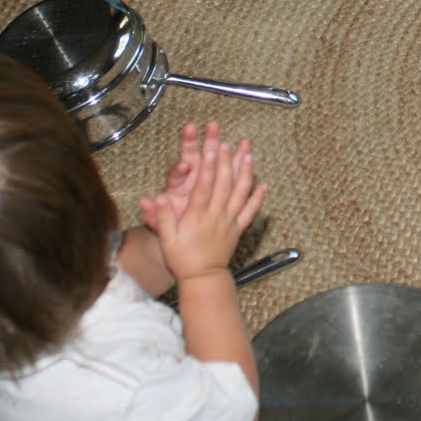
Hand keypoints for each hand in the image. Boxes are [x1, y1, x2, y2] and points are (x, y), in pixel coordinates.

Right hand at [139, 126, 265, 282]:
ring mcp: (230, 221)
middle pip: (224, 184)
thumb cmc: (182, 259)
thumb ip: (162, 218)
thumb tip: (156, 198)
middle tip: (228, 142)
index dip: (208, 166)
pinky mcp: (238, 228)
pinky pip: (251, 211)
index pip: (204, 186)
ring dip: (245, 172)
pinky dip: (258, 197)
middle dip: (226, 161)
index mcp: (197, 216)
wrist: (202, 278)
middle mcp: (216, 216)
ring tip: (248, 153)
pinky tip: (264, 184)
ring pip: (241, 193)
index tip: (211, 148)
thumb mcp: (166, 239)